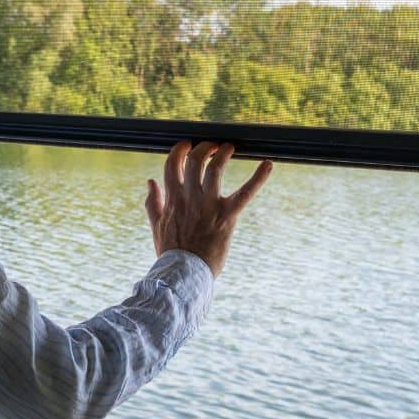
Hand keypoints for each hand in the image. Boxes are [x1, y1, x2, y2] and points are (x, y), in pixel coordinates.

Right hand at [145, 141, 272, 277]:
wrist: (185, 272)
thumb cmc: (171, 252)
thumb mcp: (157, 226)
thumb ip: (153, 202)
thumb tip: (150, 182)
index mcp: (172, 198)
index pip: (172, 164)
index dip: (179, 150)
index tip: (186, 146)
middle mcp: (189, 197)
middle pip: (194, 160)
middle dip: (203, 148)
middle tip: (212, 146)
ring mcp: (208, 205)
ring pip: (215, 168)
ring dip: (222, 154)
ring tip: (228, 148)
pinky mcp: (227, 215)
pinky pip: (245, 192)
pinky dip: (258, 177)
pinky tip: (267, 164)